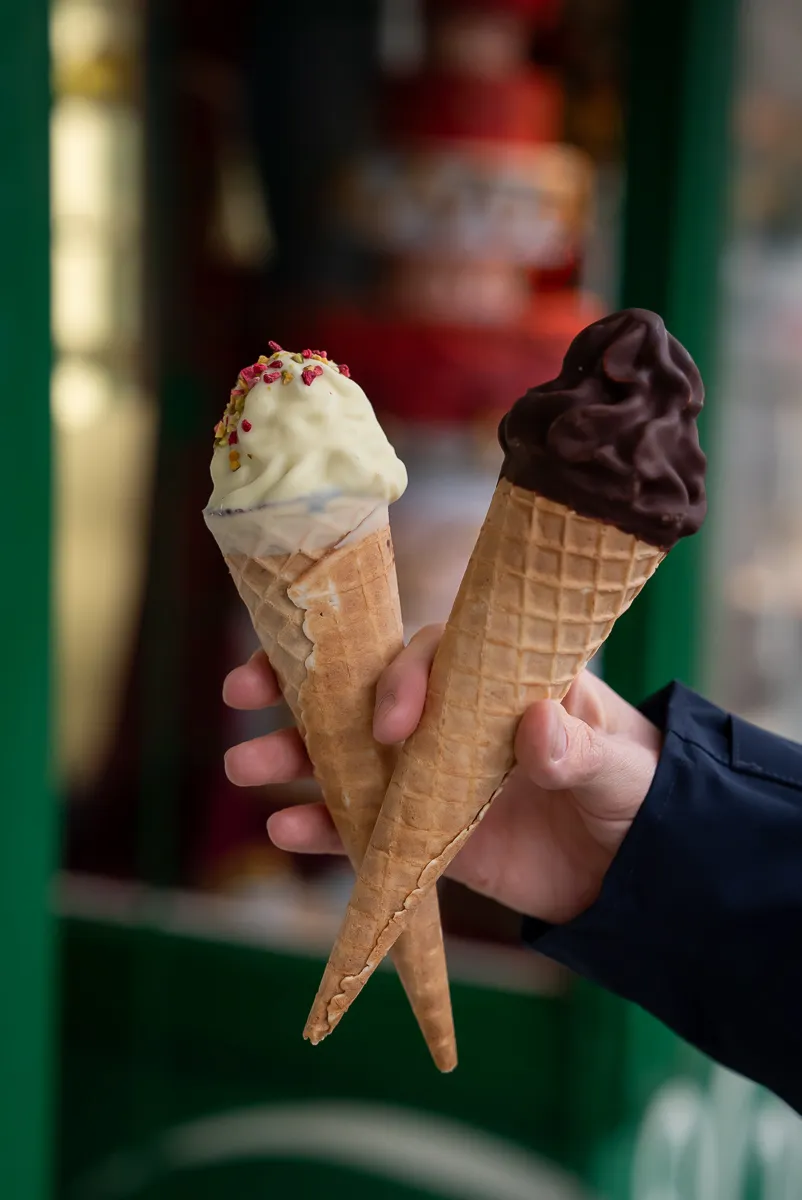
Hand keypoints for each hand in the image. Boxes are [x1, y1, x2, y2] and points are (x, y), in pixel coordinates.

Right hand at [223, 626, 660, 923]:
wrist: (634, 872)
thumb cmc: (637, 790)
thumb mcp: (621, 768)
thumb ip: (580, 748)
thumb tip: (535, 725)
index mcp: (499, 679)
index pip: (436, 655)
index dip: (403, 677)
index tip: (390, 724)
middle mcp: (452, 716)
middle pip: (366, 688)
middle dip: (305, 686)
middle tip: (246, 687)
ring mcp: (430, 772)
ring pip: (350, 755)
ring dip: (295, 756)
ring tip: (242, 766)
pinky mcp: (422, 829)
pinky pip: (363, 825)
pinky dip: (323, 827)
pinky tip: (285, 828)